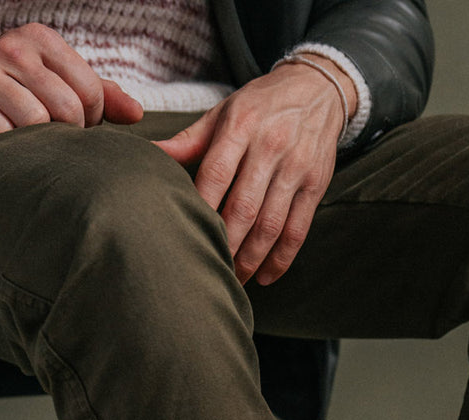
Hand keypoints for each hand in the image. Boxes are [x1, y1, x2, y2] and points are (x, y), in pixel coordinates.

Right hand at [0, 23, 144, 139]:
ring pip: (36, 124)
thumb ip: (100, 95)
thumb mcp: (56, 81)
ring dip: (37, 145)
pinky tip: (4, 147)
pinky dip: (9, 150)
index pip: (89, 89)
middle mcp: (12, 48)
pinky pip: (2, 136)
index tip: (76, 128)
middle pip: (66, 109)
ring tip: (29, 144)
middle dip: (67, 135)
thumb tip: (137, 114)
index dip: (91, 120)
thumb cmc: (14, 90)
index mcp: (40, 40)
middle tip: (53, 141)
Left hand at [155, 58, 354, 284]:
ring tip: (234, 280)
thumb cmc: (261, 105)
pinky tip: (266, 277)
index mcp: (241, 127)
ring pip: (271, 224)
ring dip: (251, 258)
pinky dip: (281, 258)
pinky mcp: (316, 184)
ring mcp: (296, 168)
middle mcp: (270, 147)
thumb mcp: (225, 111)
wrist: (318, 90)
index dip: (202, 209)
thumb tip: (151, 155)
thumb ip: (191, 139)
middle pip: (244, 207)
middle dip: (226, 245)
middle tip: (208, 269)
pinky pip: (298, 229)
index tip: (187, 236)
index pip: (216, 174)